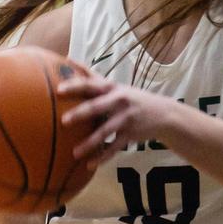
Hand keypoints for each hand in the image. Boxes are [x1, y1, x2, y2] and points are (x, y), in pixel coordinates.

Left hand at [58, 72, 179, 166]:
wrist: (163, 113)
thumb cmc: (131, 98)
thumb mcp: (115, 86)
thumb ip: (92, 76)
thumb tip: (68, 59)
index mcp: (112, 88)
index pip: (90, 84)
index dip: (75, 86)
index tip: (59, 90)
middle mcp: (119, 101)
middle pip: (96, 107)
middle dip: (80, 114)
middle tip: (64, 121)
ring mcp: (126, 118)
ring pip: (105, 132)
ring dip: (90, 143)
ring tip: (75, 153)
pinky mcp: (131, 134)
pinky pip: (115, 148)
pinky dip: (103, 157)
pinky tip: (90, 164)